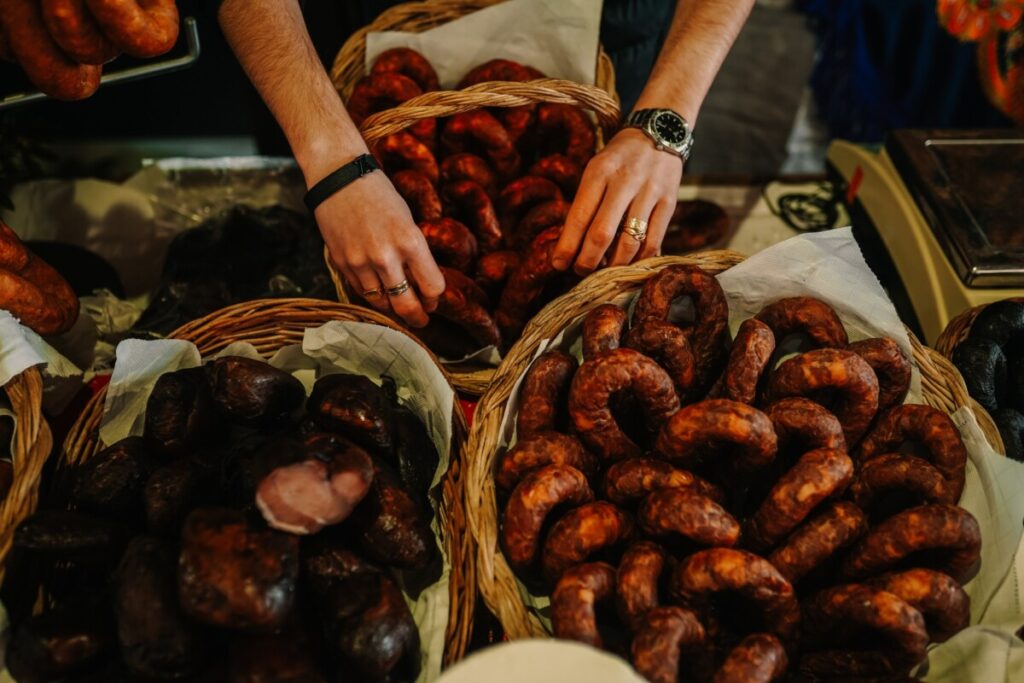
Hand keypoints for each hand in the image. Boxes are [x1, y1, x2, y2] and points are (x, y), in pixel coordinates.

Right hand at [318, 172, 444, 326]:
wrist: (338, 178)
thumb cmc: (379, 194)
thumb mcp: (408, 220)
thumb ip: (415, 253)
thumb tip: (422, 283)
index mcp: (410, 241)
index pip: (432, 287)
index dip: (435, 298)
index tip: (433, 300)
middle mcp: (386, 257)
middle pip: (407, 304)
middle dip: (417, 317)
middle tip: (421, 320)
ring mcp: (361, 263)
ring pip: (382, 303)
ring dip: (392, 307)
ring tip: (398, 306)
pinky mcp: (342, 264)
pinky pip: (361, 292)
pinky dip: (372, 295)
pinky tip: (378, 291)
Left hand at [551, 128, 682, 273]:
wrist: (660, 132)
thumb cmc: (619, 158)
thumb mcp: (596, 169)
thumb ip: (586, 202)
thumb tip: (572, 245)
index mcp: (599, 171)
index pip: (579, 217)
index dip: (567, 246)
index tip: (558, 264)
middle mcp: (624, 181)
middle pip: (601, 234)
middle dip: (587, 261)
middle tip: (580, 272)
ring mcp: (649, 192)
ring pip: (629, 242)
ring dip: (613, 265)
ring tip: (604, 271)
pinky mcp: (669, 203)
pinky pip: (653, 241)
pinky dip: (639, 259)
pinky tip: (628, 264)